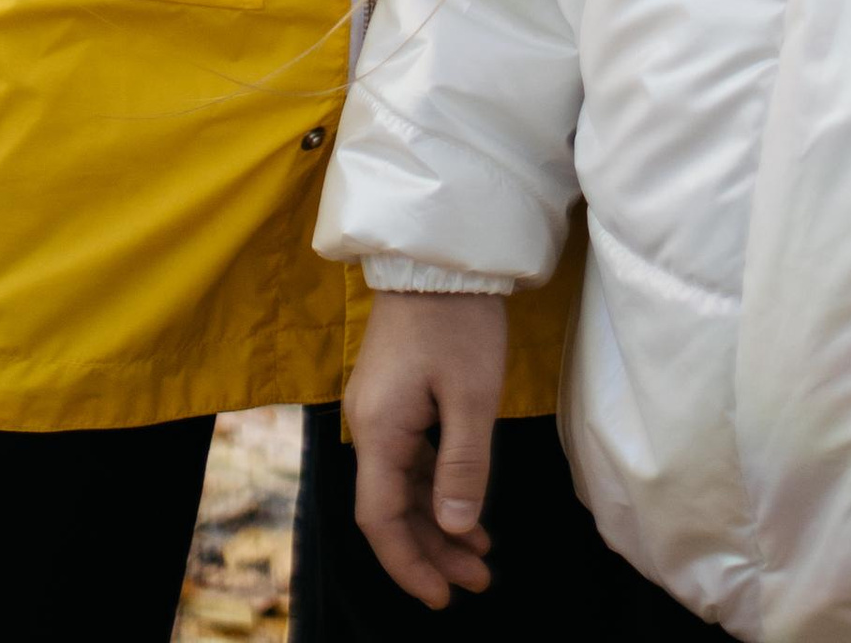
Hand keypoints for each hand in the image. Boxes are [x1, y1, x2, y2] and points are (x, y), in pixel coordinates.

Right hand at [344, 286, 509, 606]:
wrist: (441, 252)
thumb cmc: (459, 320)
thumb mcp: (472, 395)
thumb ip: (462, 465)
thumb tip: (454, 527)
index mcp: (379, 431)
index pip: (381, 520)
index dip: (410, 564)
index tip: (442, 597)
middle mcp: (369, 426)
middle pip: (392, 509)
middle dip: (432, 551)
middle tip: (477, 581)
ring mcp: (380, 410)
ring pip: (402, 487)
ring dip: (438, 523)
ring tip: (480, 555)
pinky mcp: (396, 396)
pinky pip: (410, 459)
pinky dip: (437, 488)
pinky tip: (467, 506)